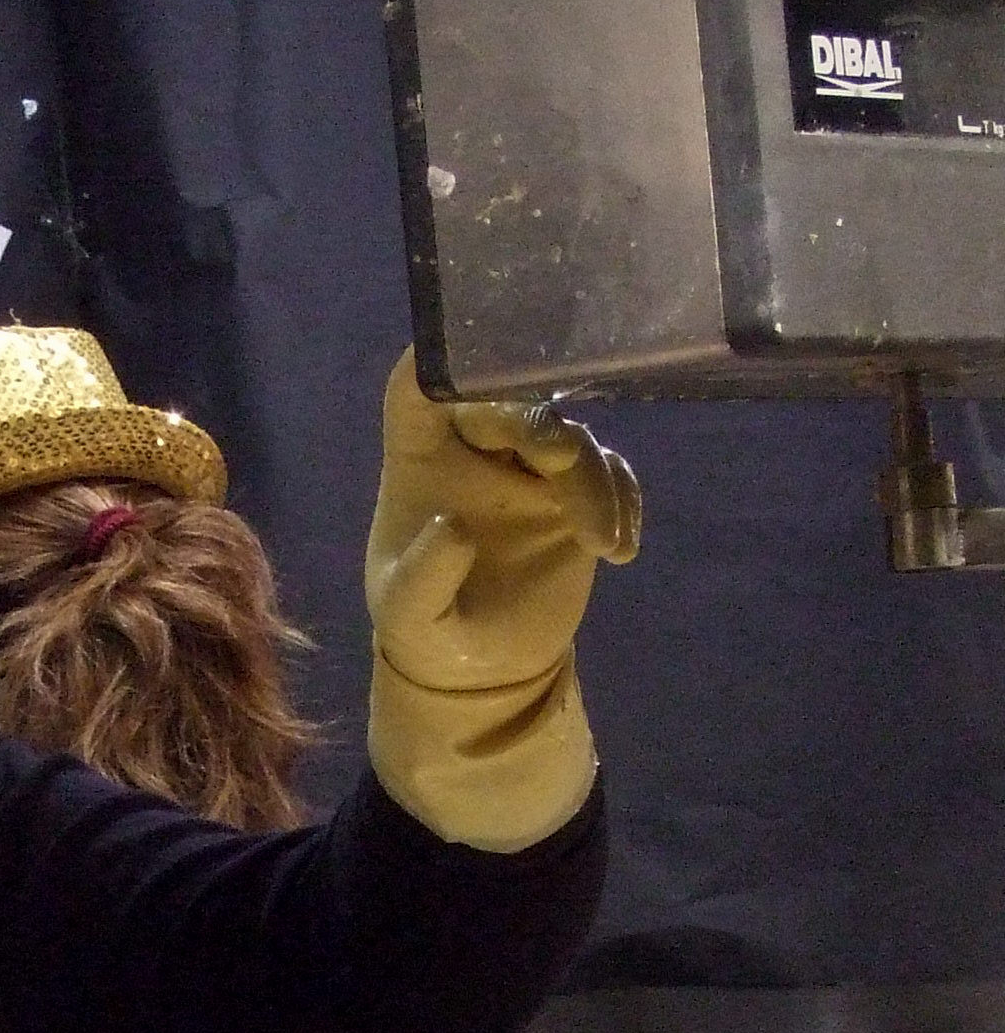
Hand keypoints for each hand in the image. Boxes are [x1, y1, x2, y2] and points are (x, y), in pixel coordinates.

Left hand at [366, 349, 640, 849]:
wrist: (483, 669)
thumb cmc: (429, 634)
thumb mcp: (410, 620)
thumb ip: (422, 577)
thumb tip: (455, 527)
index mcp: (420, 455)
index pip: (418, 386)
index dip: (440, 362)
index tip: (468, 366)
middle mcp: (477, 444)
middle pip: (510, 400)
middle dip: (538, 421)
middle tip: (562, 460)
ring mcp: (532, 464)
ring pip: (571, 439)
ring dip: (592, 483)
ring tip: (602, 543)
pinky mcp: (578, 490)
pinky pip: (611, 474)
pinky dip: (623, 503)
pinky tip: (620, 550)